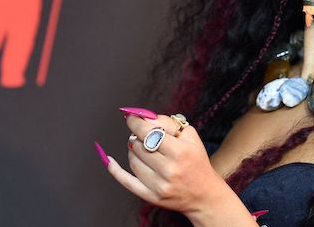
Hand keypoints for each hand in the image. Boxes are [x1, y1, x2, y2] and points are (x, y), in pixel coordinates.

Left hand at [97, 109, 255, 225]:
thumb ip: (167, 123)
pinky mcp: (151, 197)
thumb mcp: (191, 137)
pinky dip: (115, 170)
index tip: (131, 116)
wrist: (204, 194)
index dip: (136, 122)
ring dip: (134, 151)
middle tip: (142, 134)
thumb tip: (143, 117)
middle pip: (139, 146)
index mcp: (181, 152)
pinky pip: (126, 181)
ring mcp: (159, 185)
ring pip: (133, 160)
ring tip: (144, 149)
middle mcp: (170, 170)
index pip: (149, 132)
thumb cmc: (196, 161)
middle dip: (138, 136)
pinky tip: (109, 160)